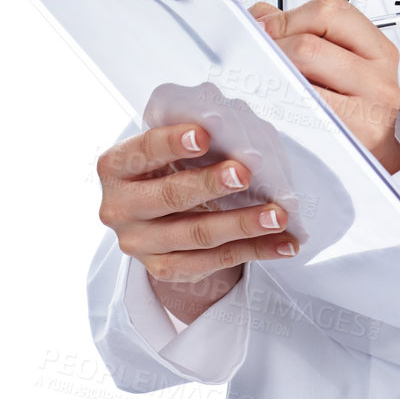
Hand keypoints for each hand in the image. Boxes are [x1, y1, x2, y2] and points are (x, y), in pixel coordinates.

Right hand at [96, 122, 299, 322]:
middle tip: (244, 173)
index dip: (172, 142)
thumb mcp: (168, 148)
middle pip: (169, 197)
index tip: (204, 133)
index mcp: (115, 167)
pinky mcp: (164, 268)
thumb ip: (192, 137)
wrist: (155, 217)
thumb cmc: (169, 167)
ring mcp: (140, 243)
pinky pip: (214, 262)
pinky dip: (254, 250)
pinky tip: (284, 243)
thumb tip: (238, 130)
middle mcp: (119, 208)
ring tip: (278, 215)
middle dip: (210, 184)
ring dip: (243, 224)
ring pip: (197, 235)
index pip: (143, 151)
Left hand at [247, 0, 399, 173]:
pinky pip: (299, 116)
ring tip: (263, 83)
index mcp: (378, 51)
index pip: (330, 12)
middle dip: (272, 50)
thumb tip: (261, 18)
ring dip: (270, 79)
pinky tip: (273, 107)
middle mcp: (378, 80)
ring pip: (299, 82)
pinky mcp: (349, 141)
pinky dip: (277, 108)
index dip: (289, 17)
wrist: (380, 153)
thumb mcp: (344, 60)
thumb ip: (304, 30)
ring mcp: (367, 112)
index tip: (268, 30)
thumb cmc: (357, 107)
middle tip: (257, 59)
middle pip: (308, 48)